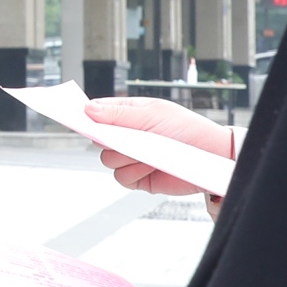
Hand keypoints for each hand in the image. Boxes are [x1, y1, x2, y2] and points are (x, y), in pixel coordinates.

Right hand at [78, 96, 237, 198]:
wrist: (210, 157)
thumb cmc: (186, 129)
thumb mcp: (152, 115)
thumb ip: (119, 114)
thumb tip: (89, 108)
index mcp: (129, 114)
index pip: (98, 113)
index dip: (86, 115)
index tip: (76, 117)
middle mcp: (127, 136)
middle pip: (98, 140)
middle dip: (109, 140)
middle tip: (125, 138)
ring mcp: (132, 157)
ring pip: (107, 161)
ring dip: (125, 157)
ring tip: (147, 152)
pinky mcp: (139, 178)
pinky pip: (121, 178)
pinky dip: (133, 173)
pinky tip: (150, 165)